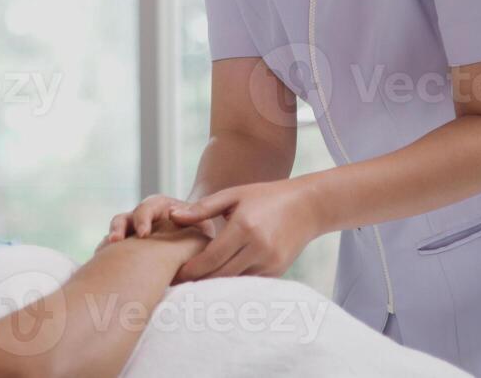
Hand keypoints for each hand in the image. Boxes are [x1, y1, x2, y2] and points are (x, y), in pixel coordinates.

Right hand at [99, 194, 203, 250]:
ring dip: (111, 240)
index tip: (143, 234)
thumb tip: (196, 245)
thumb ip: (198, 230)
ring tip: (104, 251)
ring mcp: (132, 231)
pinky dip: (108, 254)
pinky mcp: (127, 246)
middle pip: (125, 218)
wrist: (194, 232)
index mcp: (161, 207)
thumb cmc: (200, 229)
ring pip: (116, 232)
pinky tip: (105, 266)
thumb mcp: (202, 225)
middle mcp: (143, 217)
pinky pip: (113, 248)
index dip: (143, 219)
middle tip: (116, 241)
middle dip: (119, 229)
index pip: (148, 207)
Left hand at [166, 179, 324, 282]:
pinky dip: (233, 280)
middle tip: (177, 283)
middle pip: (220, 275)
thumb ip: (202, 208)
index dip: (190, 270)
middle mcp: (258, 248)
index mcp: (244, 227)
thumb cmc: (265, 197)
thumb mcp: (233, 195)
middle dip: (198, 281)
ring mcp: (270, 262)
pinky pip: (249, 281)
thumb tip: (173, 216)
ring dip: (214, 284)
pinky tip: (218, 279)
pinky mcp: (277, 270)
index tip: (174, 274)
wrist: (307, 206)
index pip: (210, 258)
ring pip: (234, 281)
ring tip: (193, 284)